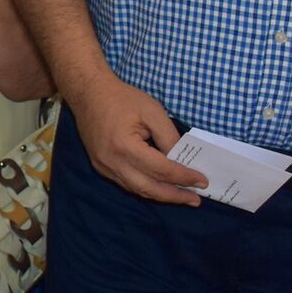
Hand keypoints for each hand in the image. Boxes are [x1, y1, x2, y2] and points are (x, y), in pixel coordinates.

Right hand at [71, 75, 207, 205]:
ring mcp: (103, 167)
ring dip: (161, 195)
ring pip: (137, 189)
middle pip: (149, 188)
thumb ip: (169, 137)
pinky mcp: (100, 166)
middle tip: (196, 200)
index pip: (161, 169)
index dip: (184, 177)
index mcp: (125, 147)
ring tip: (182, 196)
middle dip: (175, 196)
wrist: (88, 93)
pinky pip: (127, 183)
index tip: (203, 181)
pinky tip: (160, 186)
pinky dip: (146, 187)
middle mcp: (112, 162)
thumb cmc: (122, 98)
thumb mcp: (153, 111)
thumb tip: (181, 161)